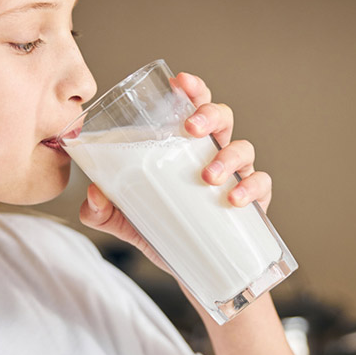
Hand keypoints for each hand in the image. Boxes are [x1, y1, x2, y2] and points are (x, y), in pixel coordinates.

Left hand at [78, 71, 273, 274]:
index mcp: (186, 147)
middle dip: (209, 114)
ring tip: (207, 177)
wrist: (192, 273)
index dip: (192, 89)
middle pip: (223, 117)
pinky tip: (233, 198)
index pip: (193, 106)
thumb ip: (100, 210)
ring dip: (227, 156)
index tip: (180, 81)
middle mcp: (215, 154)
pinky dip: (251, 187)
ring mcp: (237, 177)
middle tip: (191, 129)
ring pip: (244, 148)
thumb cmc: (161, 232)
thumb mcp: (125, 221)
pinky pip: (262, 184)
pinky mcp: (255, 204)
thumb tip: (93, 194)